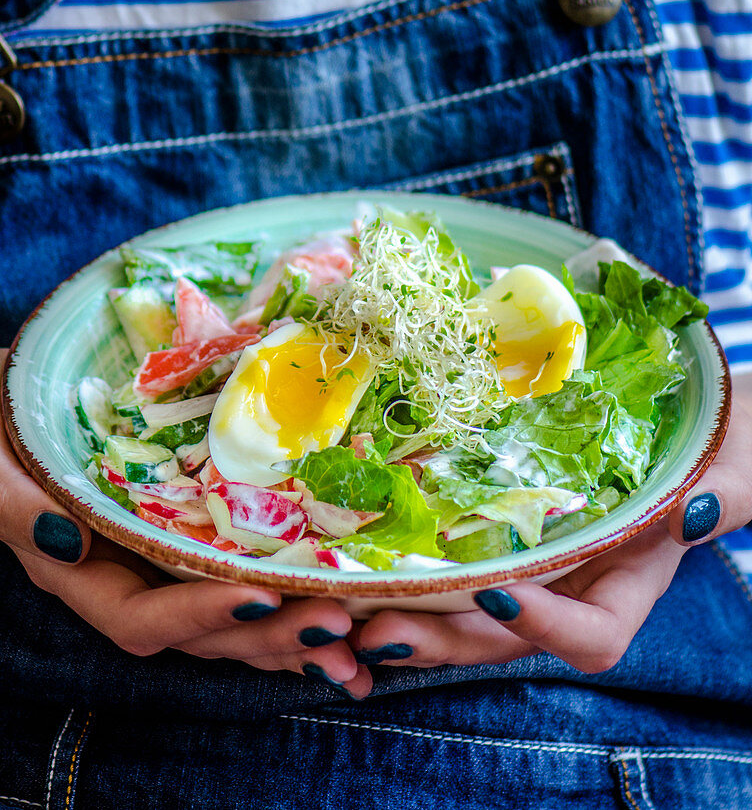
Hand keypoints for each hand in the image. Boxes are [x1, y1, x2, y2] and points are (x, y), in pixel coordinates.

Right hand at [0, 349, 371, 696]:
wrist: (1, 397)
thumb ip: (13, 502)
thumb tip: (63, 542)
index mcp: (73, 567)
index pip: (138, 616)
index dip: (198, 617)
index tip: (259, 597)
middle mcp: (122, 573)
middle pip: (200, 629)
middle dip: (268, 634)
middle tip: (338, 625)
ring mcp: (157, 555)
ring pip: (227, 611)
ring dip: (290, 628)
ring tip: (355, 634)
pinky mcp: (185, 528)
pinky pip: (237, 569)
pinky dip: (286, 591)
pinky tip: (338, 599)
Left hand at [353, 379, 751, 676]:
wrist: (696, 421)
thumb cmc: (724, 445)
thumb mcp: (736, 464)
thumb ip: (725, 494)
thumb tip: (692, 514)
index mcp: (633, 581)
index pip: (594, 637)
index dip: (545, 627)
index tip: (497, 593)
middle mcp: (578, 583)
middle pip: (508, 636)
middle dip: (445, 639)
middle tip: (379, 632)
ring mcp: (538, 557)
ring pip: (470, 608)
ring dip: (412, 615)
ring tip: (348, 613)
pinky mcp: (507, 522)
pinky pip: (459, 558)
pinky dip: (413, 566)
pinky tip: (364, 555)